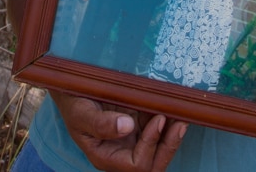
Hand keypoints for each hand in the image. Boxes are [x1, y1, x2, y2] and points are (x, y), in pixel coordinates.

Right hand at [51, 91, 186, 171]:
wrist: (72, 91)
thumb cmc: (73, 103)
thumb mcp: (81, 112)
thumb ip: (100, 122)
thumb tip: (127, 127)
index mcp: (106, 157)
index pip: (136, 165)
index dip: (150, 145)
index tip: (158, 119)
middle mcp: (121, 155)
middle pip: (152, 165)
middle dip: (169, 147)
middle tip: (181, 123)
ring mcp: (131, 143)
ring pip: (159, 152)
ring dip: (172, 137)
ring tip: (183, 115)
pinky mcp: (138, 129)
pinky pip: (158, 133)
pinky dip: (169, 124)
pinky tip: (175, 109)